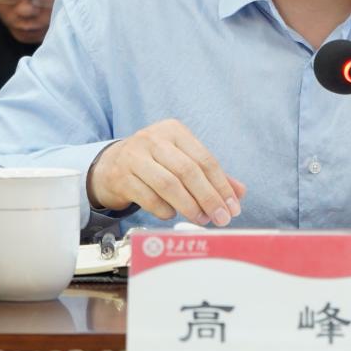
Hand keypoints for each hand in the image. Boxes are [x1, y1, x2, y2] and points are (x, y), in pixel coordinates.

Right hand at [87, 119, 245, 225]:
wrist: (110, 164)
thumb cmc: (154, 162)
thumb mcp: (181, 159)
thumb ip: (210, 174)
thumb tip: (239, 193)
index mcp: (174, 130)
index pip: (204, 159)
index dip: (222, 185)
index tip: (233, 206)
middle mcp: (153, 139)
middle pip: (188, 171)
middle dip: (208, 198)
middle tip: (221, 218)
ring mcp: (134, 156)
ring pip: (168, 184)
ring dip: (189, 206)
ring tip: (201, 219)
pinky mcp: (121, 176)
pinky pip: (148, 197)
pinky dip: (164, 210)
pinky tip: (172, 215)